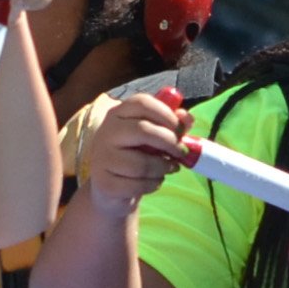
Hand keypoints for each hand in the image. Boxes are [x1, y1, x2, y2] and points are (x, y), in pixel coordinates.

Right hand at [81, 88, 193, 215]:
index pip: (142, 102)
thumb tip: (186, 118)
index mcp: (117, 113)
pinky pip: (138, 185)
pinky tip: (155, 181)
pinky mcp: (104, 182)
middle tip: (181, 152)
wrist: (108, 184)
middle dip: (170, 142)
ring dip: (163, 168)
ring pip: (142, 163)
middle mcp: (106, 132)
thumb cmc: (133, 154)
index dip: (167, 114)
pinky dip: (153, 185)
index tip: (180, 129)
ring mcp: (102, 158)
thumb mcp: (151, 135)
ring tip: (169, 168)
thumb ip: (170, 123)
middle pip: (143, 130)